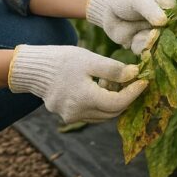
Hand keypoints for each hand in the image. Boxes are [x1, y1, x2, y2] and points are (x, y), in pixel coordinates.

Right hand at [8, 45, 147, 123]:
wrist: (32, 68)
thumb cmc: (61, 60)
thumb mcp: (89, 59)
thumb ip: (113, 69)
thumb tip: (135, 75)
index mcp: (84, 98)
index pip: (118, 102)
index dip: (133, 93)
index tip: (144, 81)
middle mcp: (78, 113)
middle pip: (112, 112)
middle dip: (125, 97)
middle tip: (131, 79)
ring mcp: (71, 116)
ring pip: (103, 114)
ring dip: (113, 101)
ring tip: (110, 80)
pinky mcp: (67, 116)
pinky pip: (92, 113)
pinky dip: (100, 103)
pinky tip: (98, 86)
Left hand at [86, 0, 176, 54]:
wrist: (106, 7)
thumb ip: (150, 9)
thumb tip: (163, 22)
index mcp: (170, 8)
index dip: (176, 28)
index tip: (165, 29)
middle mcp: (165, 24)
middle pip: (171, 37)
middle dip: (161, 38)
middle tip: (150, 34)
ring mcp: (154, 35)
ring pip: (158, 46)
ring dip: (148, 43)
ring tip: (138, 34)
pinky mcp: (142, 44)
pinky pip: (145, 51)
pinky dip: (139, 48)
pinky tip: (132, 40)